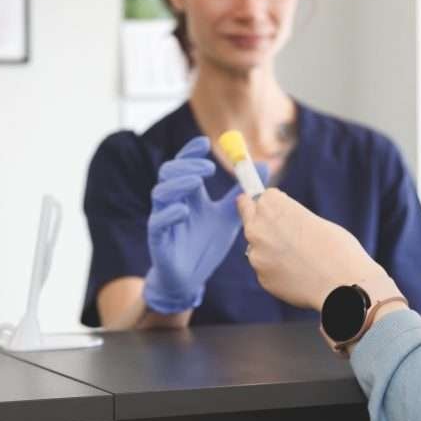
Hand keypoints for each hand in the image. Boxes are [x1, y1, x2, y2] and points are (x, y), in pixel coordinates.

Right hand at [143, 136, 261, 313]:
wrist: (192, 278)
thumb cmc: (206, 244)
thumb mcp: (228, 216)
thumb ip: (241, 192)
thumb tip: (262, 165)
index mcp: (189, 195)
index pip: (185, 164)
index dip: (192, 152)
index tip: (207, 142)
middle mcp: (173, 202)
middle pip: (169, 173)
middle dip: (187, 165)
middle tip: (209, 166)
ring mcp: (164, 219)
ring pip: (160, 193)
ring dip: (178, 184)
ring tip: (196, 181)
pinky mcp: (158, 239)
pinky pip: (158, 222)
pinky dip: (170, 214)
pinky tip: (184, 210)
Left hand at [236, 188, 400, 310]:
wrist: (342, 284)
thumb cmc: (337, 249)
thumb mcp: (314, 220)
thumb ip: (291, 218)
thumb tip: (283, 225)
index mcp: (272, 205)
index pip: (262, 196)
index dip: (272, 203)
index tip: (272, 206)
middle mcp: (257, 227)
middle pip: (250, 217)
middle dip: (259, 220)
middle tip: (272, 227)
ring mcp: (257, 254)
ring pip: (257, 247)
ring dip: (269, 249)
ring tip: (298, 258)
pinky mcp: (261, 277)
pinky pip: (266, 269)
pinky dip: (277, 270)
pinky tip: (297, 274)